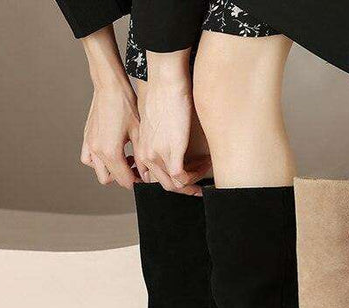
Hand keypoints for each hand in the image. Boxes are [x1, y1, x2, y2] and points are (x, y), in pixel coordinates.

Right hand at [81, 84, 140, 188]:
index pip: (124, 180)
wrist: (109, 86)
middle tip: (135, 169)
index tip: (144, 178)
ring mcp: (89, 145)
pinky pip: (88, 159)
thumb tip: (146, 175)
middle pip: (109, 179)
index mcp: (111, 152)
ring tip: (125, 159)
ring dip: (111, 170)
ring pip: (99, 171)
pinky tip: (110, 152)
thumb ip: (142, 159)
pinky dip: (98, 162)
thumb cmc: (125, 105)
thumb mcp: (139, 134)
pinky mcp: (86, 138)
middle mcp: (97, 151)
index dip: (136, 182)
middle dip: (123, 178)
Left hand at [136, 50, 211, 195]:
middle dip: (184, 185)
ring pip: (175, 184)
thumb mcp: (154, 119)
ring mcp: (158, 155)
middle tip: (199, 181)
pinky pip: (182, 178)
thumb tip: (171, 140)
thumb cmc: (162, 92)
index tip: (185, 176)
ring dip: (192, 181)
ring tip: (205, 169)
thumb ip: (158, 136)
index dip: (171, 179)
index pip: (155, 177)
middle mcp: (147, 155)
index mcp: (142, 147)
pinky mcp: (172, 153)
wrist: (165, 80)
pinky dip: (196, 175)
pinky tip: (205, 166)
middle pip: (166, 184)